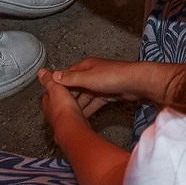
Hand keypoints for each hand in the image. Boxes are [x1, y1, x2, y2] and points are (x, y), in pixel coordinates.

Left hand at [40, 69, 92, 141]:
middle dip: (63, 97)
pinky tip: (81, 111)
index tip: (60, 82)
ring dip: (70, 105)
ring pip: (66, 110)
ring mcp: (61, 120)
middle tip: (70, 90)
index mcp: (47, 103)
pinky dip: (77, 113)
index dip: (55, 86)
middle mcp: (52, 113)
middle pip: (57, 102)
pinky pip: (74, 117)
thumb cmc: (63, 109)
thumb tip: (41, 72)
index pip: (48, 92)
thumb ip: (49, 80)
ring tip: (78, 100)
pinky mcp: (71, 125)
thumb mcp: (56, 88)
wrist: (73, 127)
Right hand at [50, 57, 165, 107]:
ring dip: (77, 106)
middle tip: (56, 110)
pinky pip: (94, 103)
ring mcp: (100, 84)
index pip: (67, 76)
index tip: (49, 95)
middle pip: (75, 88)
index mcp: (85, 67)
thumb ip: (70, 78)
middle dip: (67, 98)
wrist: (137, 84)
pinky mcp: (108, 94)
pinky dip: (88, 109)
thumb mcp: (88, 78)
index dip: (58, 85)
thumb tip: (53, 76)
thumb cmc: (113, 77)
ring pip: (85, 97)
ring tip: (67, 117)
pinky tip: (82, 117)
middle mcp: (92, 74)